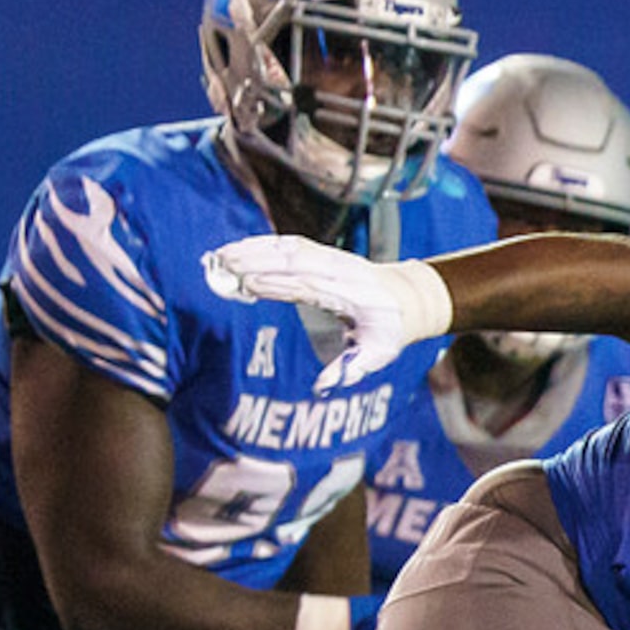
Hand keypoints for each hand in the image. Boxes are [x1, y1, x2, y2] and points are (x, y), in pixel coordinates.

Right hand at [202, 236, 451, 391]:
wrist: (408, 298)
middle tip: (220, 268)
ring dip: (253, 249)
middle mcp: (338, 271)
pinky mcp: (324, 252)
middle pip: (291, 261)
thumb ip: (352, 369)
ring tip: (220, 255)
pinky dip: (263, 243)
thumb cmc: (389, 330)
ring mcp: (331, 257)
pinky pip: (291, 243)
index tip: (245, 286)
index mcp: (348, 295)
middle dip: (254, 262)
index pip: (306, 286)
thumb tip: (325, 386)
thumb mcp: (378, 354)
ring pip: (287, 248)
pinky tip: (239, 246)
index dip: (275, 284)